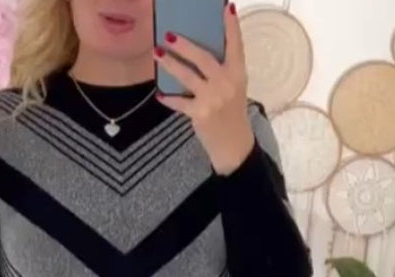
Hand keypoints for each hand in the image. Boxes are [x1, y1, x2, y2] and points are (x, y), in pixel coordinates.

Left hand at [155, 4, 254, 174]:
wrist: (234, 145)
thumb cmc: (231, 112)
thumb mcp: (234, 87)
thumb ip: (222, 69)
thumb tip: (196, 51)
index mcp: (238, 73)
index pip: (235, 44)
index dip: (230, 26)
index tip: (225, 6)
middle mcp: (226, 83)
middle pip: (203, 58)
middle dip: (185, 45)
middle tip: (168, 34)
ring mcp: (213, 99)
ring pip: (187, 76)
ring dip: (170, 64)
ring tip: (156, 53)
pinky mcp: (200, 114)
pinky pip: (179, 102)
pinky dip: (168, 98)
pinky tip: (159, 94)